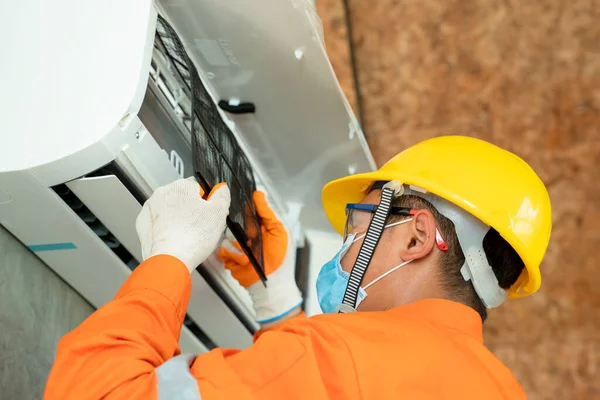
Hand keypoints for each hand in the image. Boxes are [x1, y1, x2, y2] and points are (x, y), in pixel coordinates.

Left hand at [136, 178, 229, 272]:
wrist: (170, 260)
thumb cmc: (192, 238)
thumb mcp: (219, 213)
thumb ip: (222, 195)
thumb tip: (221, 189)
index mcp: (181, 187)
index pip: (199, 186)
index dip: (207, 201)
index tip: (209, 213)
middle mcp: (162, 193)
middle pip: (183, 197)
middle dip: (191, 209)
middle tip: (199, 226)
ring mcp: (150, 208)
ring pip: (170, 209)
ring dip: (178, 218)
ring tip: (187, 234)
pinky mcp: (143, 223)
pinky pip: (158, 222)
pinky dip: (166, 228)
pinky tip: (175, 238)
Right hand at [220, 191, 302, 324]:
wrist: (273, 285)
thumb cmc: (281, 260)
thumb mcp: (279, 231)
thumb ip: (267, 212)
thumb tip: (258, 194)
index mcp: (259, 225)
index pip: (246, 208)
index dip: (242, 203)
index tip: (239, 198)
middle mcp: (246, 233)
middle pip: (233, 220)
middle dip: (239, 227)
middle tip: (249, 236)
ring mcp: (236, 245)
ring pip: (227, 235)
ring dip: (238, 245)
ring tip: (249, 253)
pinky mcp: (229, 257)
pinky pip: (223, 249)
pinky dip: (233, 255)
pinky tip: (243, 261)